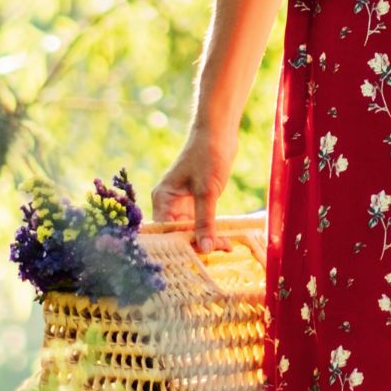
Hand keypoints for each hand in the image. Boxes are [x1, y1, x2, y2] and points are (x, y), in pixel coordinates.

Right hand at [149, 127, 234, 249]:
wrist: (219, 132)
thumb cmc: (207, 155)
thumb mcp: (206, 191)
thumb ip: (205, 221)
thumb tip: (205, 249)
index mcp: (162, 199)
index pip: (166, 231)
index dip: (180, 246)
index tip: (198, 258)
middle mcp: (169, 204)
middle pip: (178, 234)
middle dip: (197, 245)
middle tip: (218, 252)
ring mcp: (182, 204)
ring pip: (191, 231)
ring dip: (207, 239)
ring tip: (227, 246)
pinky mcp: (196, 203)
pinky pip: (201, 223)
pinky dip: (212, 231)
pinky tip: (226, 240)